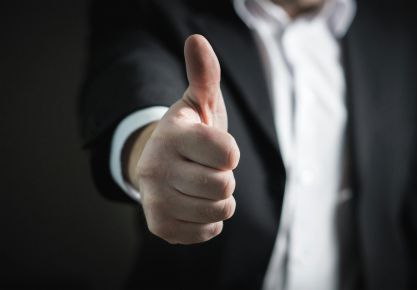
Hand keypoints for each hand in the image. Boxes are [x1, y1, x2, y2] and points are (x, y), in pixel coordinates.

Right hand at [132, 35, 239, 243]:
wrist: (161, 165)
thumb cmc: (189, 134)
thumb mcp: (198, 102)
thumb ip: (204, 75)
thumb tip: (197, 40)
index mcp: (171, 134)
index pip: (228, 154)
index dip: (229, 152)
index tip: (214, 148)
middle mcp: (156, 167)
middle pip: (224, 185)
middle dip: (224, 177)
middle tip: (205, 168)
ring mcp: (154, 199)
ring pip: (219, 211)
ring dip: (218, 199)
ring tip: (200, 185)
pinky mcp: (159, 226)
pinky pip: (208, 231)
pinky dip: (210, 220)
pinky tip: (194, 204)